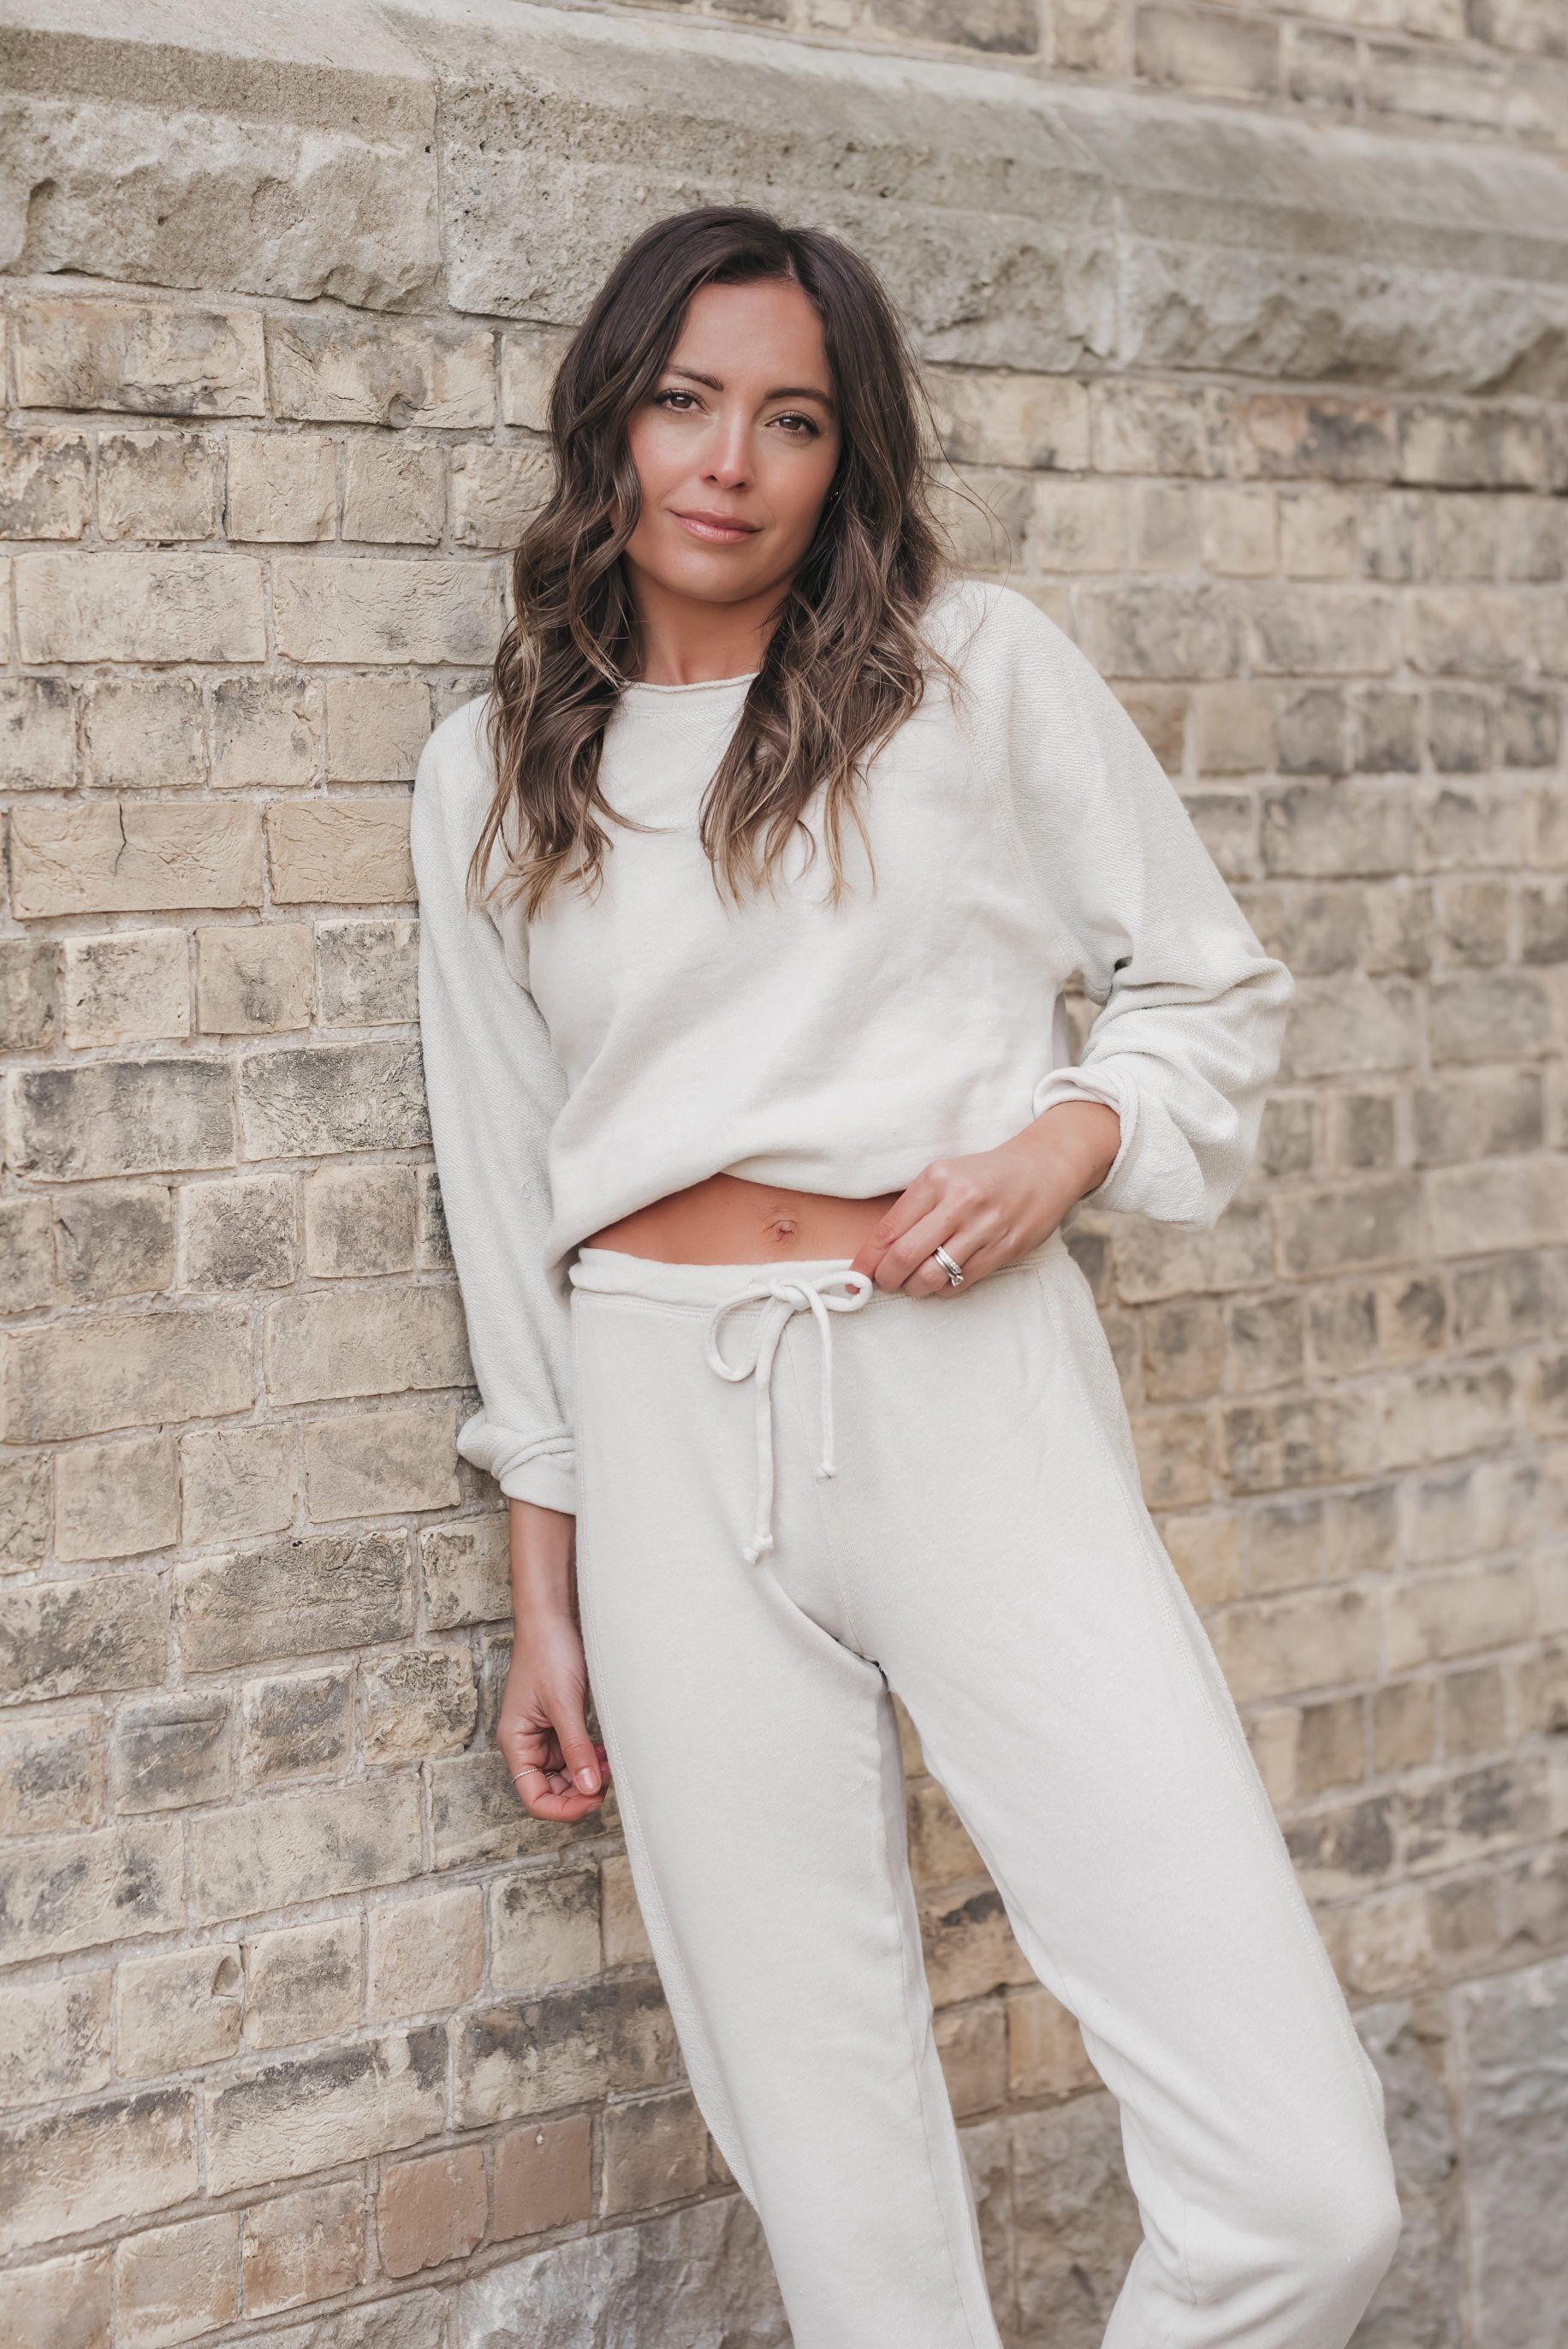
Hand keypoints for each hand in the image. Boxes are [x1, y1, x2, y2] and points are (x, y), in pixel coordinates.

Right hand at [496, 1623, 610, 1822]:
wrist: (551, 1619)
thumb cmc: (548, 1654)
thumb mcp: (565, 1705)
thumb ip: (576, 1749)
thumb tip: (590, 1790)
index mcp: (516, 1744)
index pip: (535, 1797)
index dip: (564, 1808)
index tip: (594, 1798)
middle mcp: (526, 1745)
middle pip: (551, 1791)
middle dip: (581, 1791)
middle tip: (609, 1775)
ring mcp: (542, 1736)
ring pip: (565, 1775)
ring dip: (588, 1775)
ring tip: (610, 1760)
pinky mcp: (557, 1724)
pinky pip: (572, 1755)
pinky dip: (589, 1758)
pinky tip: (605, 1750)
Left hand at [848, 1100, 1120, 1296]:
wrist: (1043, 1169)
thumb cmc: (985, 1175)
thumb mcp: (944, 1175)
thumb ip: (914, 1207)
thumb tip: (878, 1250)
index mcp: (936, 1179)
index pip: (889, 1229)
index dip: (867, 1258)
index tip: (857, 1275)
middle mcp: (959, 1202)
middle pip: (905, 1256)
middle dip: (886, 1278)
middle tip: (884, 1282)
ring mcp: (984, 1228)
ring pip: (931, 1276)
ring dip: (914, 1288)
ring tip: (913, 1283)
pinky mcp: (1004, 1249)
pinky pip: (961, 1282)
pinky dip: (943, 1288)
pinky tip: (942, 1280)